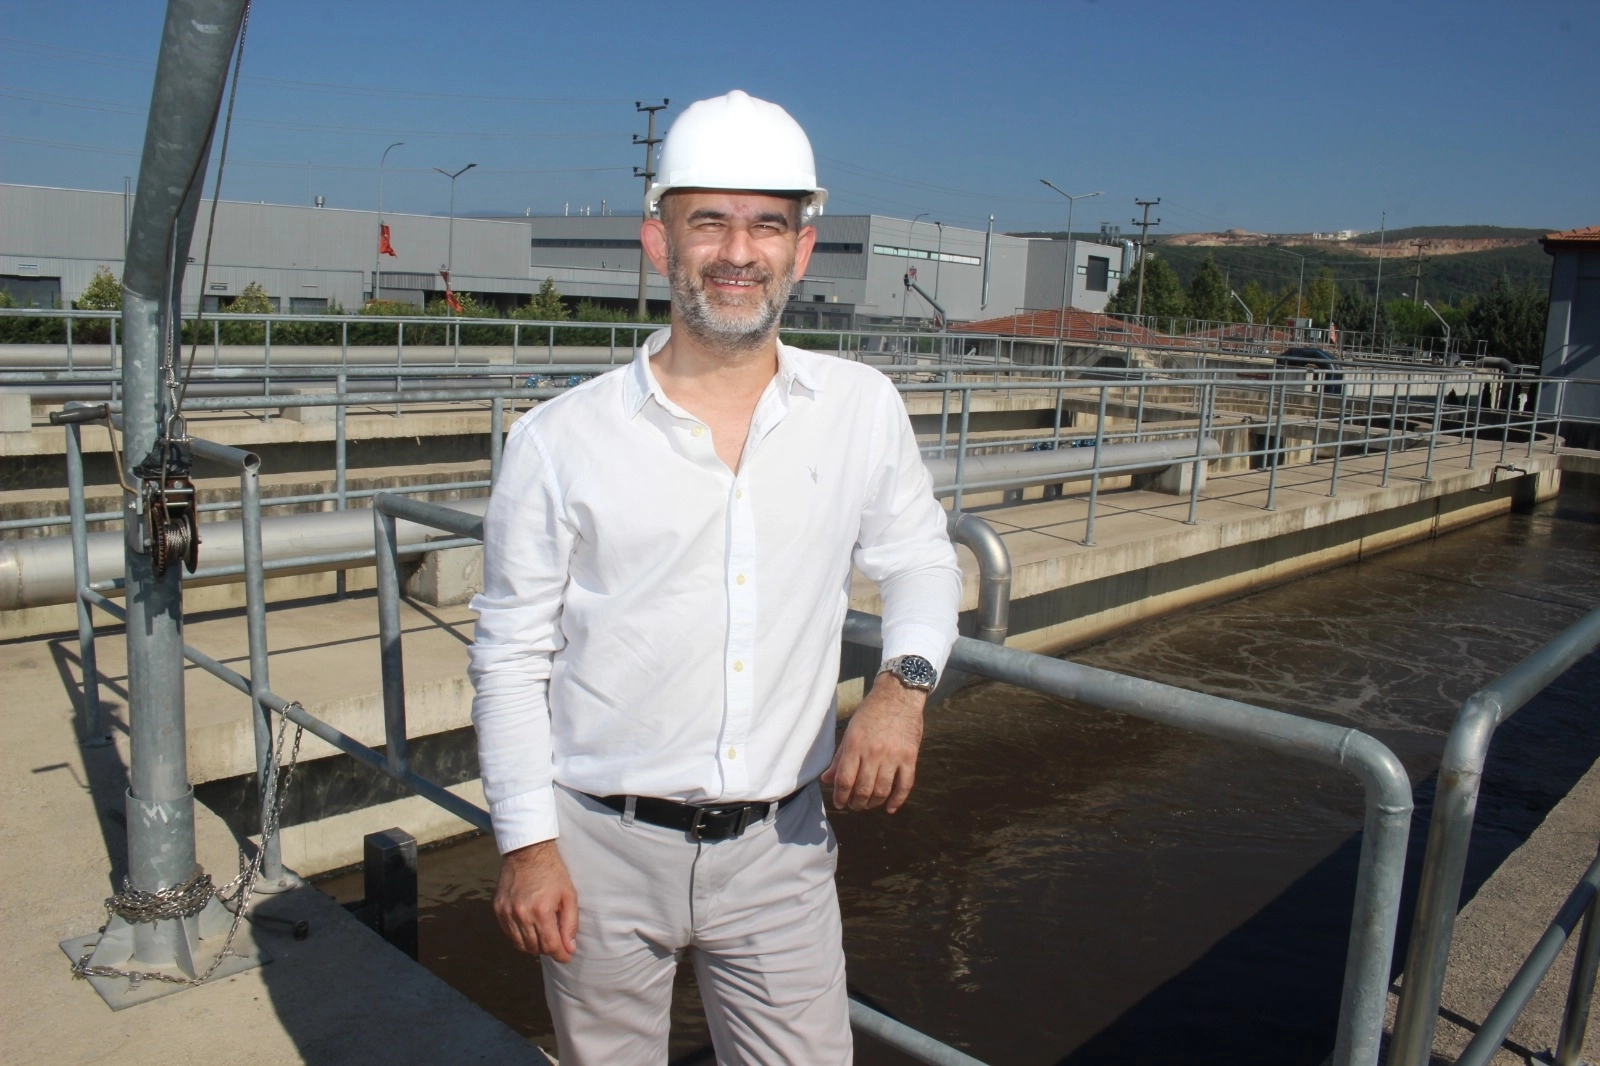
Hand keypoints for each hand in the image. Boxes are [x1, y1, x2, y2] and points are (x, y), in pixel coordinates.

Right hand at [493, 839, 578, 962]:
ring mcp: (507, 912)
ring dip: (533, 946)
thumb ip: (570, 923)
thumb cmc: (552, 873)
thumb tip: (569, 948)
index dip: (560, 955)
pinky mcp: (498, 909)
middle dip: (548, 950)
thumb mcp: (569, 895)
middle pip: (534, 947)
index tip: (566, 957)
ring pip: (520, 944)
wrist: (528, 853)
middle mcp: (521, 914)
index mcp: (541, 911)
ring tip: (544, 937)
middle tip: (557, 944)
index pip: (550, 946)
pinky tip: (529, 929)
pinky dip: (520, 937)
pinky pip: (509, 933)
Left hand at [821, 677, 925, 813]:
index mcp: (855, 745)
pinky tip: (890, 808)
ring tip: (868, 804)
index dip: (840, 796)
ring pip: (882, 791)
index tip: (839, 803)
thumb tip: (826, 780)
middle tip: (853, 805)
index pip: (844, 780)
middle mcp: (873, 752)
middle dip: (856, 803)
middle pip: (863, 789)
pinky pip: (905, 785)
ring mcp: (893, 756)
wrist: (899, 695)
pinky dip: (897, 800)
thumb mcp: (850, 731)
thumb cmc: (871, 712)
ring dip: (873, 803)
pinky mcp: (910, 757)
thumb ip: (839, 757)